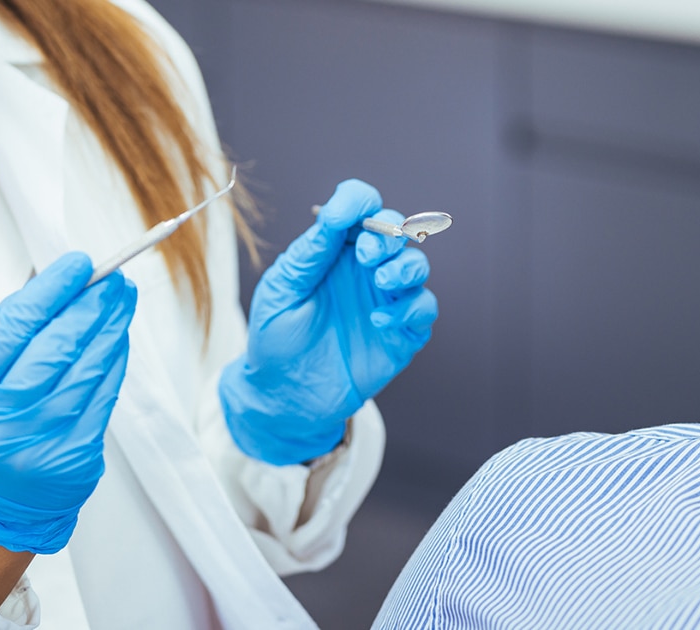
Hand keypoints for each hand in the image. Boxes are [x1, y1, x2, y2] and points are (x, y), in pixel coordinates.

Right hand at [0, 252, 136, 553]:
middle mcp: (1, 421)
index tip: (79, 264)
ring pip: (88, 367)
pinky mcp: (77, 456)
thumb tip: (69, 284)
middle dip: (91, 305)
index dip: (52, 290)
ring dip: (112, 327)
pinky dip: (116, 359)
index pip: (14, 328)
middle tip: (114, 278)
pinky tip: (120, 337)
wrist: (5, 500)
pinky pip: (105, 394)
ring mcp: (41, 441)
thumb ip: (17, 336)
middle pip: (57, 345)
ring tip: (124, 299)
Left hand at [219, 179, 437, 465]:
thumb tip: (334, 214)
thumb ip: (310, 252)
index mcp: (336, 249)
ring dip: (405, 267)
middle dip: (387, 234)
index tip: (341, 215)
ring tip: (381, 281)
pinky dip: (408, 310)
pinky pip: (423, 310)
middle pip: (396, 229)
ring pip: (417, 266)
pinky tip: (377, 322)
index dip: (357, 201)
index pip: (359, 206)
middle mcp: (365, 269)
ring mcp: (387, 300)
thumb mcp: (282, 289)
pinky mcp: (402, 333)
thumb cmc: (276, 338)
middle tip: (365, 256)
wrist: (284, 395)